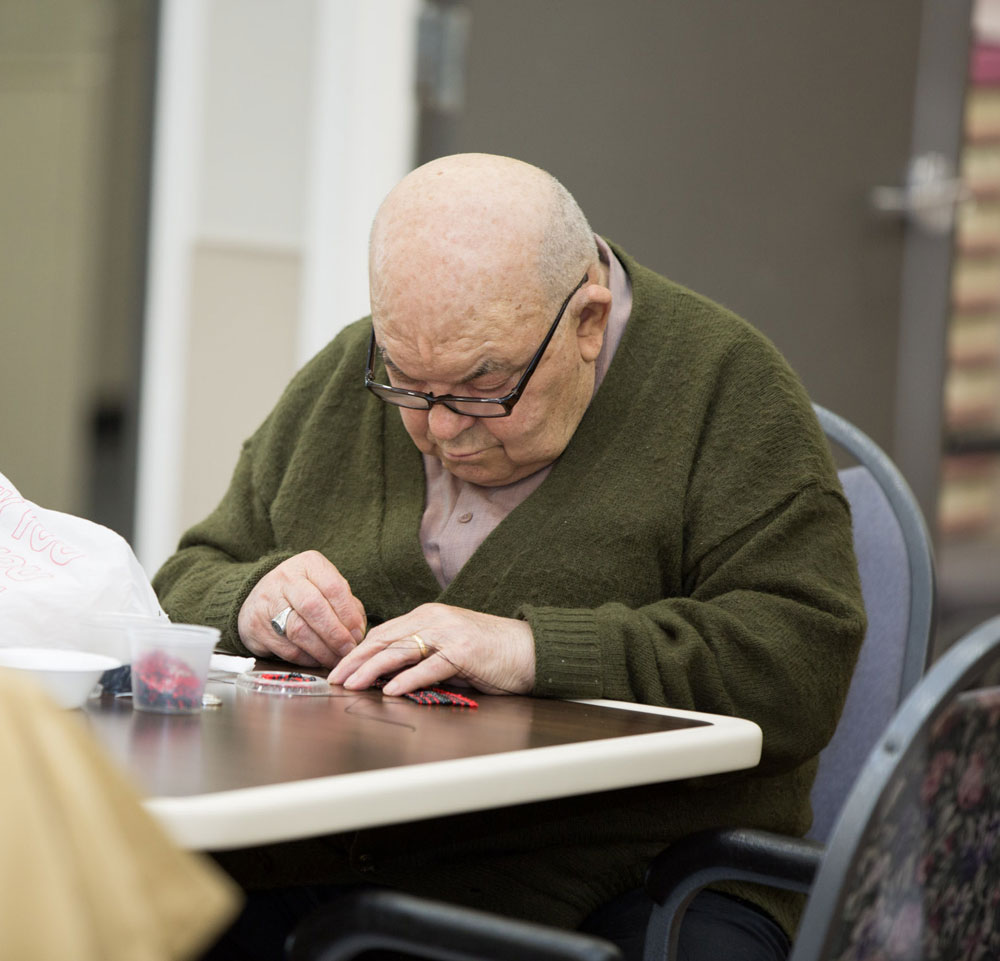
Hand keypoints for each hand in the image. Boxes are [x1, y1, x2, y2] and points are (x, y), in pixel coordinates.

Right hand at [237, 550, 365, 666]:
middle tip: (349, 650)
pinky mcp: (255, 626)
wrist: (261, 596)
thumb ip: (346, 605)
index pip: (333, 587)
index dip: (348, 614)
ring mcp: (267, 601)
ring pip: (298, 631)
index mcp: (309, 564)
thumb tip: (358, 633)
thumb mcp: (325, 587)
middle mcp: (286, 578)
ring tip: (336, 660)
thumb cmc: (305, 593)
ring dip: (323, 651)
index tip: (358, 634)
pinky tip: (318, 660)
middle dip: (335, 634)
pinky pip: (287, 649)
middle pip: (313, 607)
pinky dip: (307, 659)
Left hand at [326, 603, 534, 695]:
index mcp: (428, 616)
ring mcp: (449, 634)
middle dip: (355, 659)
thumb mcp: (449, 650)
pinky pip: (429, 666)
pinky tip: (390, 690)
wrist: (530, 650)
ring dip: (371, 669)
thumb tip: (390, 677)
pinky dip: (407, 679)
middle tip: (334, 677)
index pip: (383, 632)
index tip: (339, 668)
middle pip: (384, 639)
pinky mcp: (463, 651)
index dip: (358, 650)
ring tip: (351, 683)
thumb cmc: (491, 653)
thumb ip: (422, 657)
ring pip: (400, 650)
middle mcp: (435, 620)